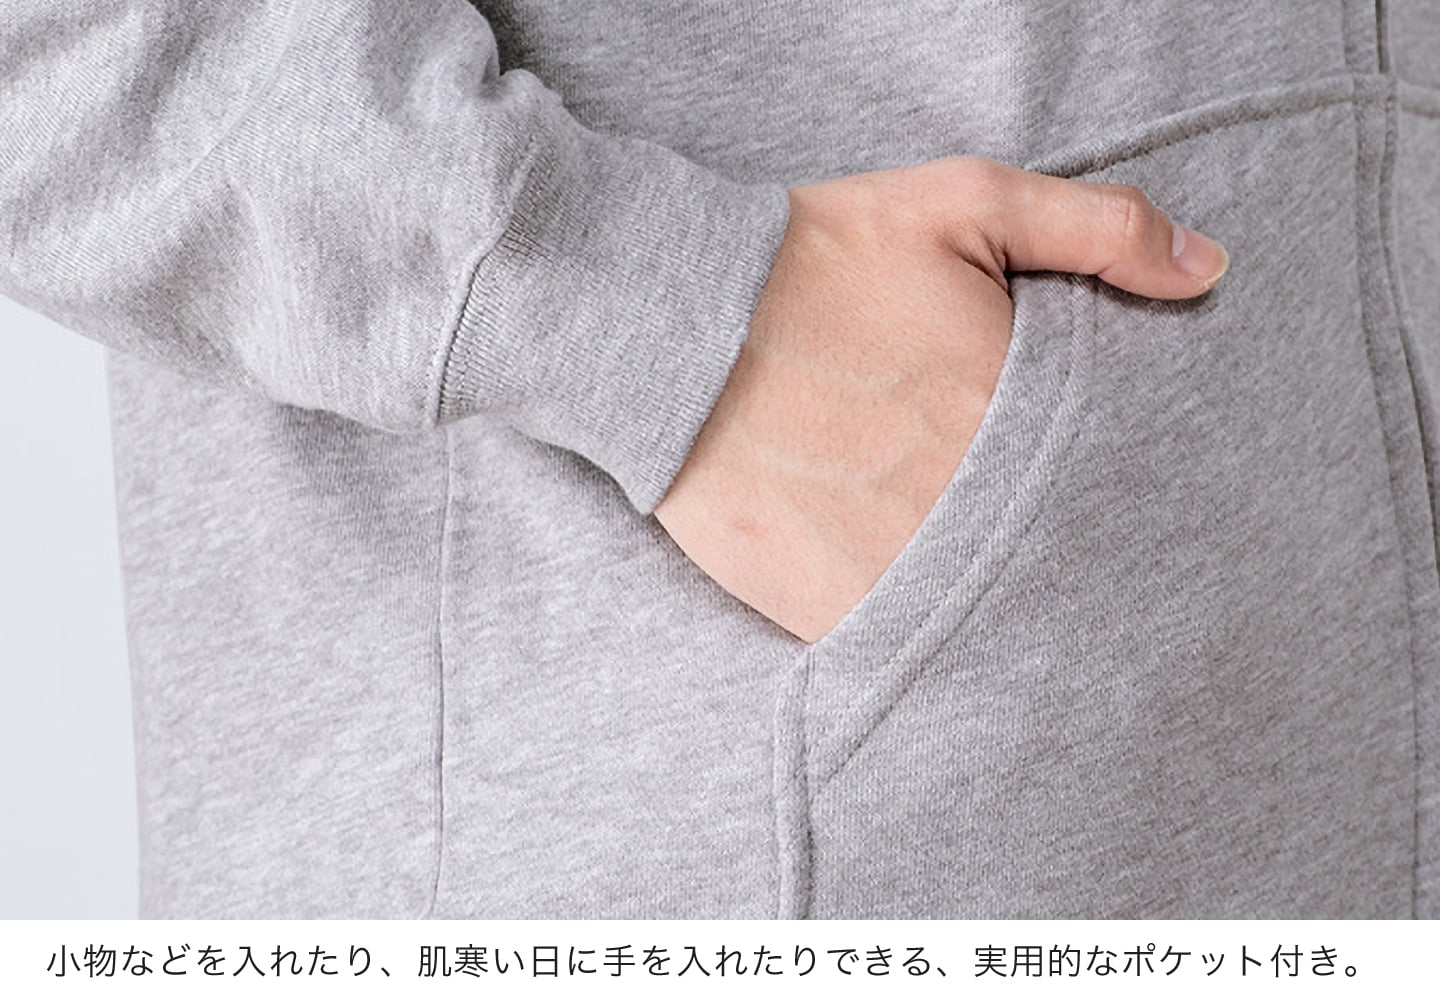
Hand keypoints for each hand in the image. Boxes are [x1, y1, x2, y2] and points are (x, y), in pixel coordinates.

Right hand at [653, 156, 1228, 642]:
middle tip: (1048, 527)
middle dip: (1068, 543)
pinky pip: (913, 642)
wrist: (668, 327)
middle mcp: (967, 505)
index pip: (1119, 475)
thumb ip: (1095, 228)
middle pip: (1063, 552)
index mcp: (1013, 411)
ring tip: (988, 565)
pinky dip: (930, 629)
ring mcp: (898, 570)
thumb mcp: (960, 203)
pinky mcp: (831, 611)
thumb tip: (1209, 271)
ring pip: (995, 611)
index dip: (1123, 480)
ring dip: (1005, 595)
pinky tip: (921, 588)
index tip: (1108, 480)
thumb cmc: (812, 262)